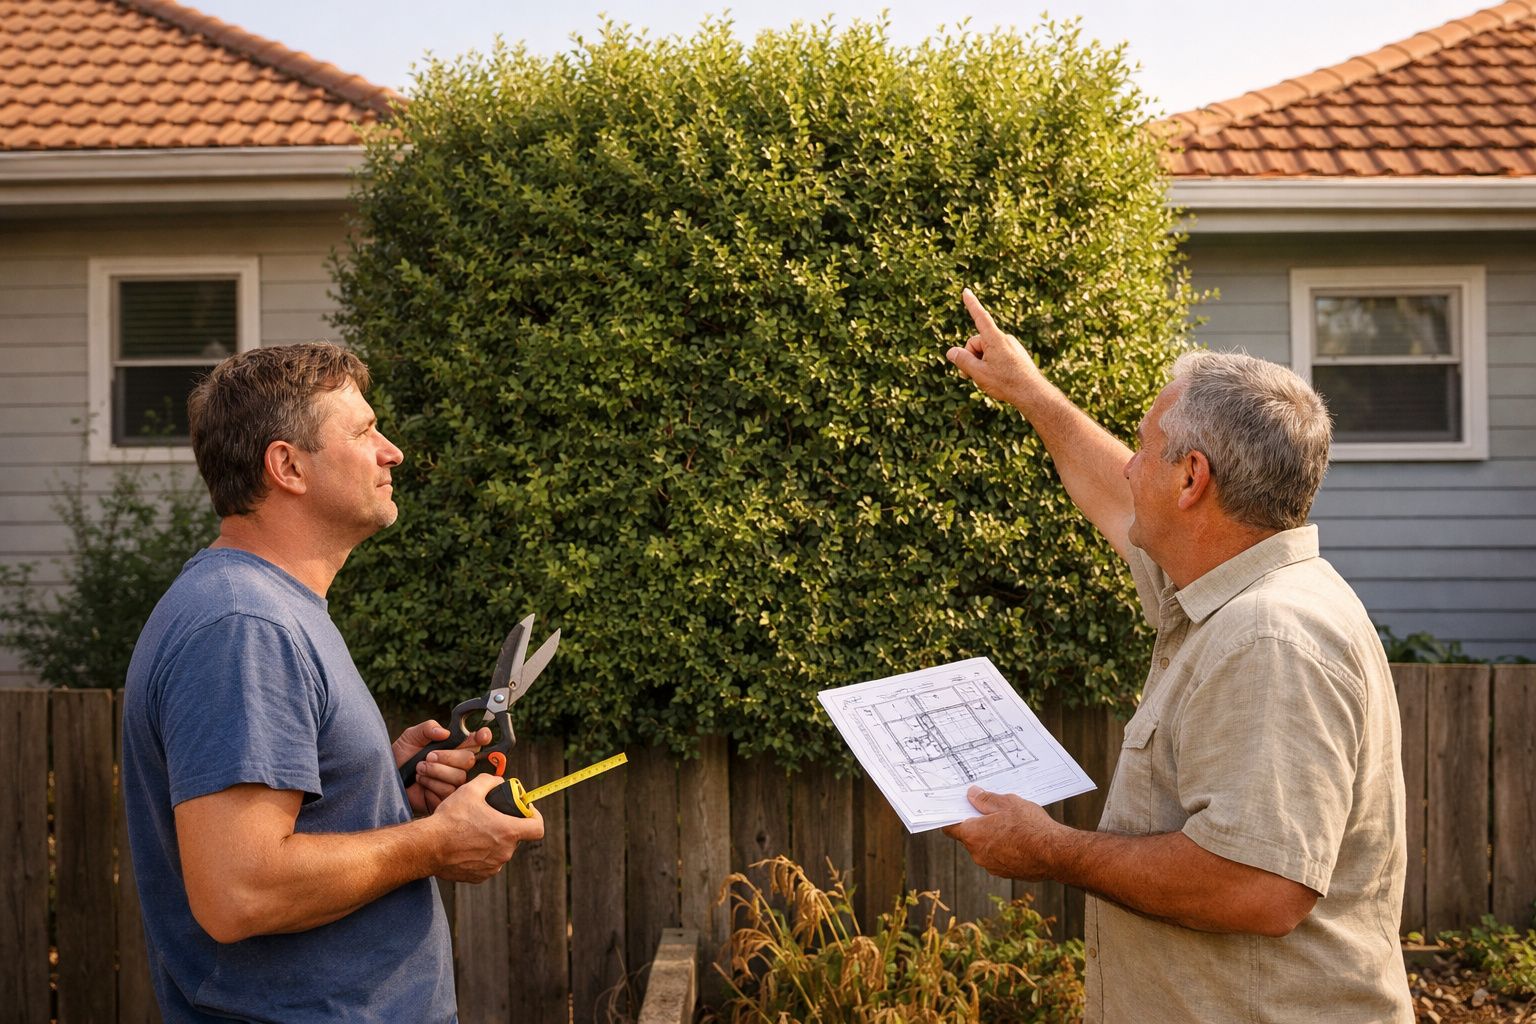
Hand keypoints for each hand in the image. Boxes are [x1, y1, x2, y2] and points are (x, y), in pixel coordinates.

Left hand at [393, 719, 492, 814]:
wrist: (388, 777)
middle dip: (448, 757)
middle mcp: (457, 765)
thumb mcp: (412, 736)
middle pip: (469, 760)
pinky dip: (432, 784)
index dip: (483, 738)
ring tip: (420, 769)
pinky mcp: (445, 799)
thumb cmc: (401, 757)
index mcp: (454, 747)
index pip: (476, 742)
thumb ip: (428, 728)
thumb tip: (445, 732)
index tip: (481, 736)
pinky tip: (421, 781)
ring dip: (436, 771)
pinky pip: (448, 791)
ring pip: (459, 777)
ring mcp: (453, 783)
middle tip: (428, 756)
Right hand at [428, 773, 545, 882]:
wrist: (427, 846)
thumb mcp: (471, 790)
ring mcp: (492, 867)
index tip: (525, 811)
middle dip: (508, 826)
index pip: (537, 828)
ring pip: (500, 850)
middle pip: (516, 837)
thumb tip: (499, 782)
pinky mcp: (479, 877)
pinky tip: (466, 845)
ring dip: (493, 841)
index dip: (534, 817)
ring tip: (475, 830)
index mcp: (507, 831)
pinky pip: (487, 863)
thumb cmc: (450, 819)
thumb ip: (490, 781)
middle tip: (493, 816)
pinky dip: (481, 854)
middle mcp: (504, 853)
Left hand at [943, 786, 1064, 880]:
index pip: (950, 827)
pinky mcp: (1007, 873)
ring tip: (1012, 825)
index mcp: (973, 835)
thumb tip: (972, 794)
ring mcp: (992, 867)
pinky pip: (999, 858)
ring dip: (993, 838)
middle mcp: (978, 854)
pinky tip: (1020, 839)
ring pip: (985, 848)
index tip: (958, 808)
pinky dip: (1005, 849)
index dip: (952, 816)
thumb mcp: (1007, 803)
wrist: (1055, 853)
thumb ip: (986, 799)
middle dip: (978, 825)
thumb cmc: (1030, 826)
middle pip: (970, 837)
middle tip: (993, 811)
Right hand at [946, 289, 1042, 406]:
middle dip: (972, 357)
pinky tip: (999, 378)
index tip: (966, 291)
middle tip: (972, 376)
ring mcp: (1012, 346)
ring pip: (987, 351)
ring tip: (990, 379)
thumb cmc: (1006, 382)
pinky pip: (997, 355)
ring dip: (982, 363)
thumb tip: (951, 352)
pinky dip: (992, 364)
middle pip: (977, 343)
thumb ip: (963, 360)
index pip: (980, 317)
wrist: (1033, 393)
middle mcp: (1005, 339)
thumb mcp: (978, 373)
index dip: (971, 304)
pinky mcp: (1016, 354)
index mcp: (995, 339)